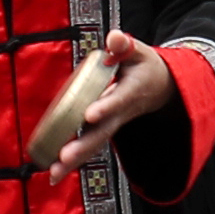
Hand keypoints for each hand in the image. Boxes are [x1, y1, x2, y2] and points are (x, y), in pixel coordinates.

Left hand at [46, 30, 176, 172]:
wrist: (160, 88)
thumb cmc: (143, 66)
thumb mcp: (140, 52)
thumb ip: (125, 45)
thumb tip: (114, 38)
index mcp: (131, 91)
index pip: (117, 100)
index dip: (104, 107)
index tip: (89, 115)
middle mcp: (121, 113)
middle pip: (102, 132)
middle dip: (84, 145)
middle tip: (65, 156)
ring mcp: (112, 125)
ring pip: (94, 145)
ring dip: (75, 160)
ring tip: (55, 173)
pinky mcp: (102, 131)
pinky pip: (88, 148)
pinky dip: (72, 163)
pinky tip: (54, 175)